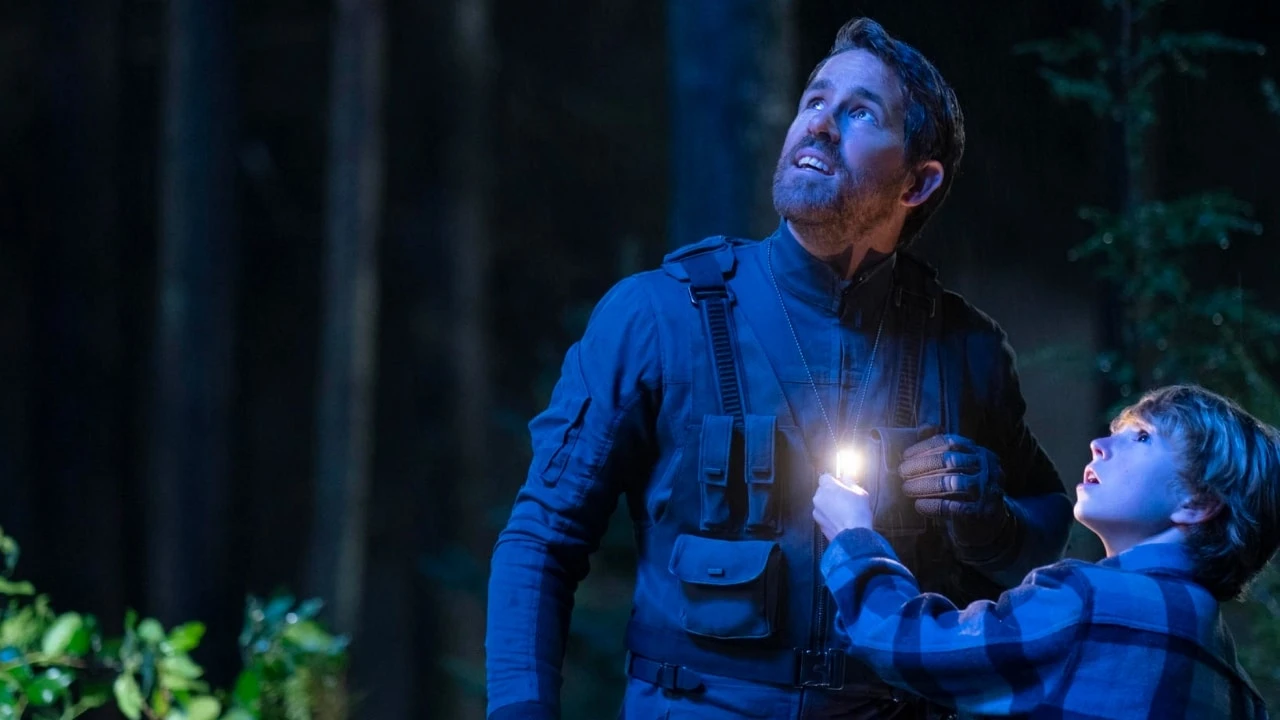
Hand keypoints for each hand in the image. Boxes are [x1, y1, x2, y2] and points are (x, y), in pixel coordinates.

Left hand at [812, 473, 872, 541]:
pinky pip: (823, 515)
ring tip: (843, 511)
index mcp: (827, 487)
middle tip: (845, 498)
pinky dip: (829, 516)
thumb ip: (850, 481)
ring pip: (822, 503)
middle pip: (822, 490)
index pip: (825, 477)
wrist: (853, 536)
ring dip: (829, 505)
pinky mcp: (818, 523)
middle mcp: (818, 498)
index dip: (834, 480)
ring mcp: (816, 511)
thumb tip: (846, 475)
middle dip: (831, 493)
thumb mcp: (860, 492)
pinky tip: (840, 520)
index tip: (841, 484)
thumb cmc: (858, 512)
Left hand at [898, 432, 1010, 546]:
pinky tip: (919, 505)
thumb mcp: (959, 468)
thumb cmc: (966, 492)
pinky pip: (953, 507)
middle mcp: (988, 468)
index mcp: (980, 453)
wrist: (989, 524)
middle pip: (949, 460)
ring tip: (906, 488)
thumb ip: (943, 448)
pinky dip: (933, 505)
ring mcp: (988, 490)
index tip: (905, 455)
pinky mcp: (983, 512)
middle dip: (921, 465)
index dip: (925, 447)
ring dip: (924, 485)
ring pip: (952, 482)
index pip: (950, 442)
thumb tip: (923, 428)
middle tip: (901, 472)